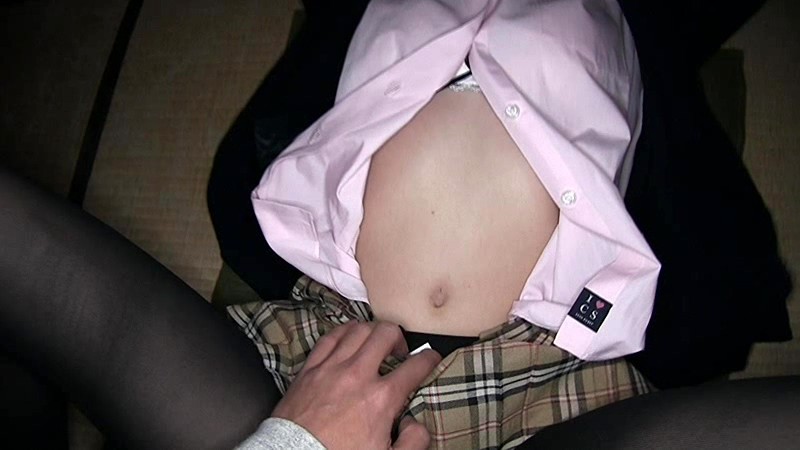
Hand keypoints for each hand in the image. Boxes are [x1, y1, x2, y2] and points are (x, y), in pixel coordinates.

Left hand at [271, 321, 441, 448]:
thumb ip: (413, 442)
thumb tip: (417, 424)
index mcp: (381, 399)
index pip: (415, 366)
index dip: (429, 358)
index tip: (430, 358)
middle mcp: (357, 375)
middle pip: (386, 334)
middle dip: (399, 337)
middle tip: (399, 352)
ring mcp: (331, 368)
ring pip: (358, 330)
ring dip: (372, 332)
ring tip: (375, 343)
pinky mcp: (310, 369)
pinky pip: (330, 337)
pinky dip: (344, 332)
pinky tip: (349, 337)